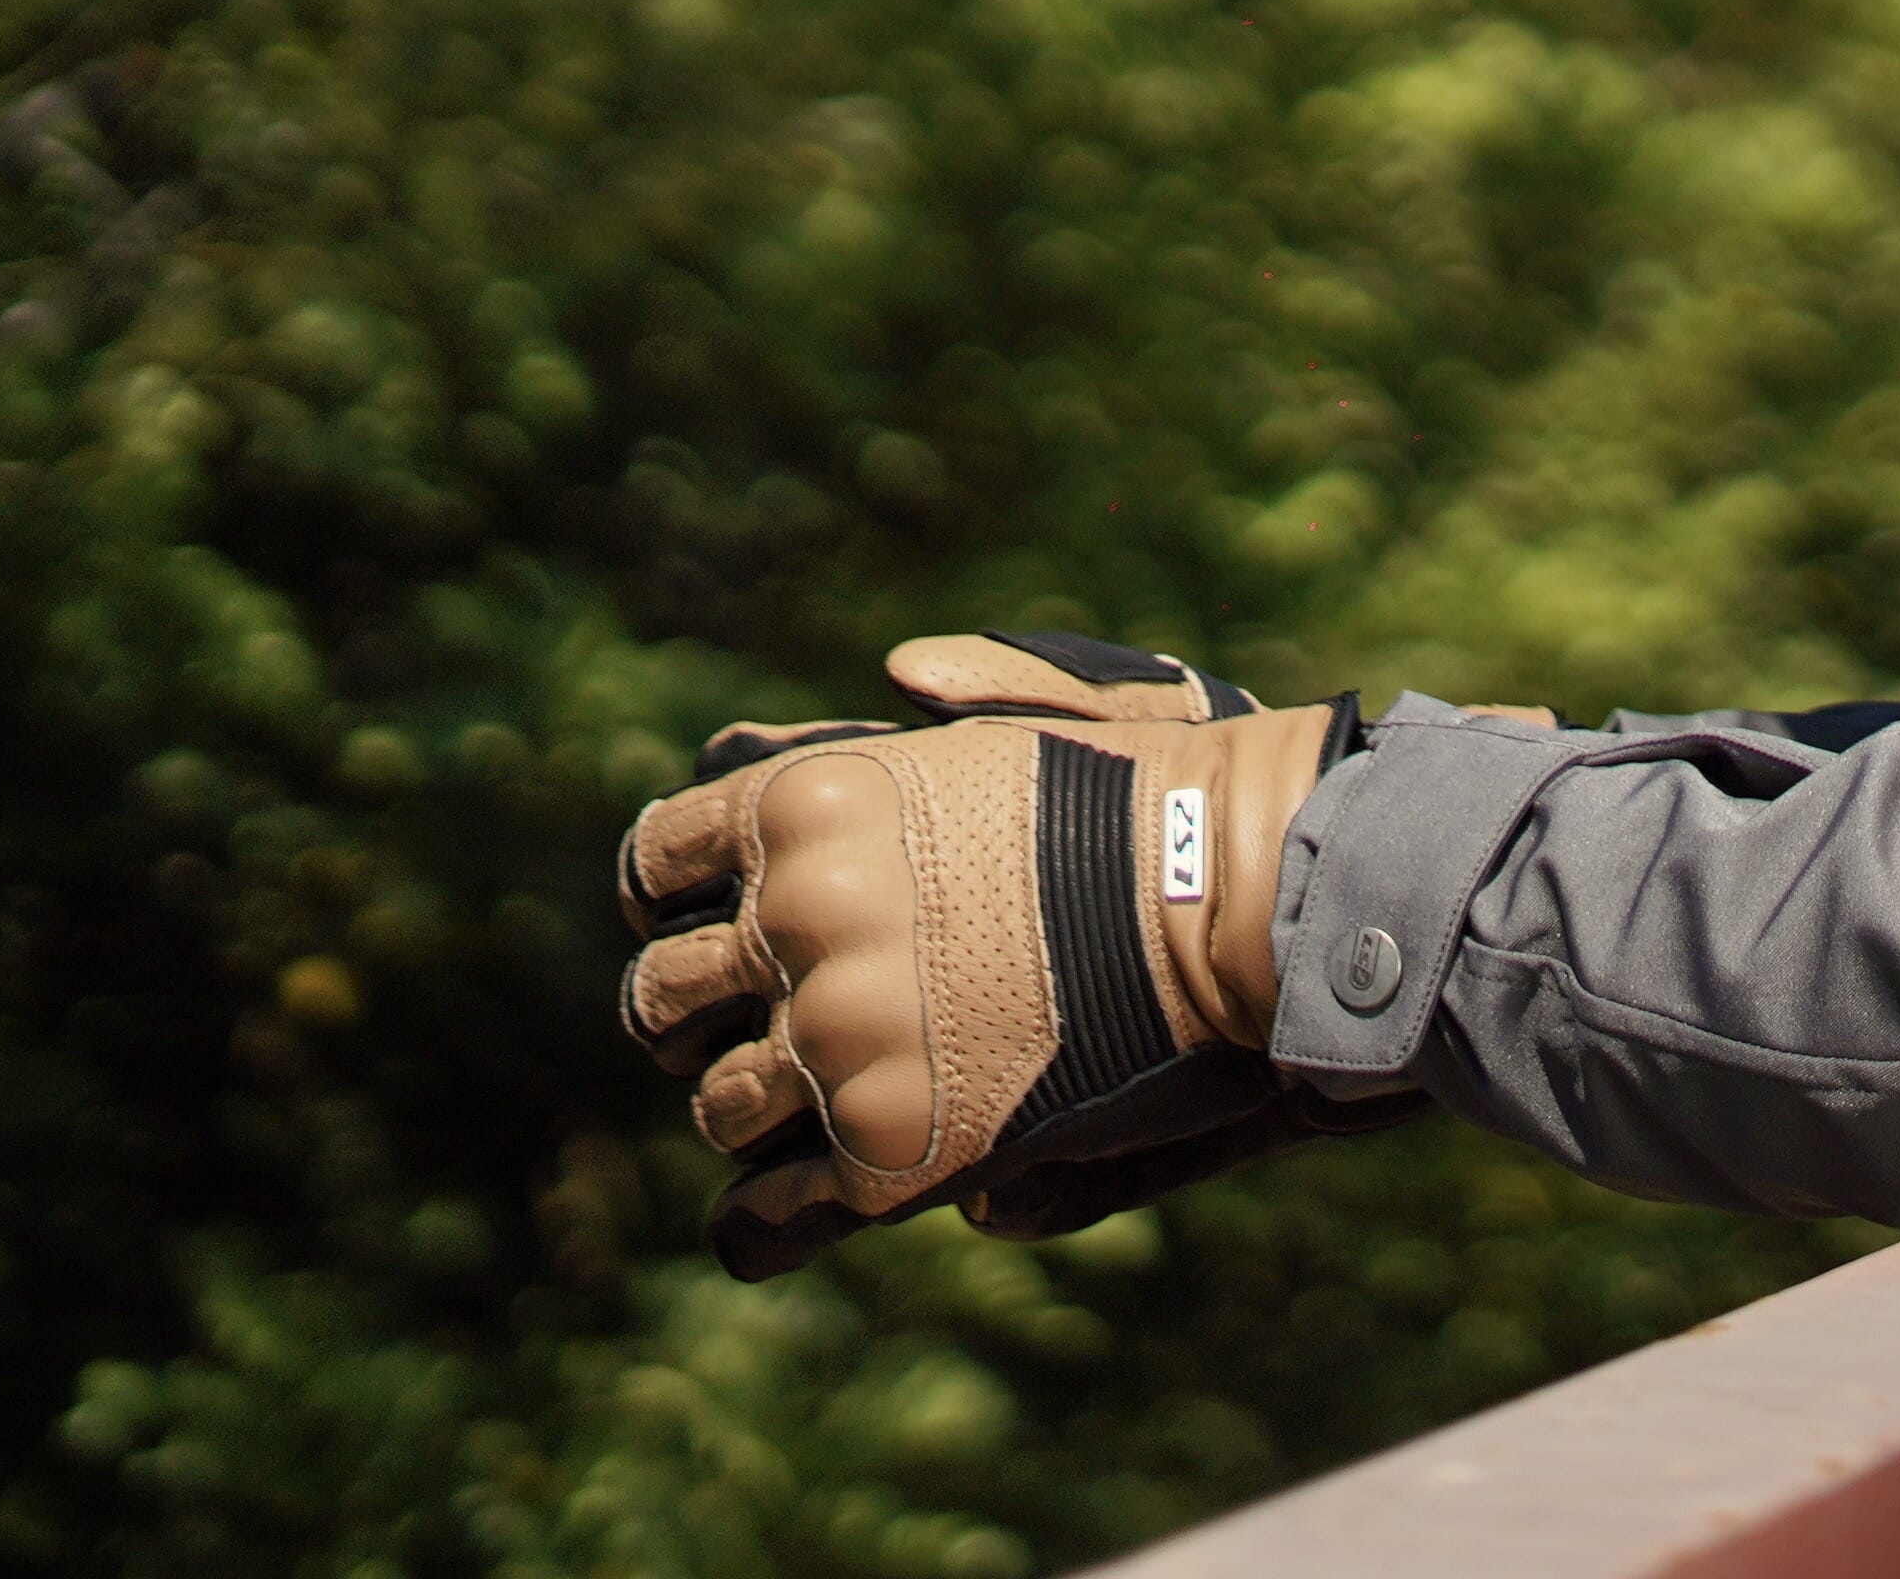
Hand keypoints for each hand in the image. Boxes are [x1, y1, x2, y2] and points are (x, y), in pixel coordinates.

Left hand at [616, 631, 1366, 1276]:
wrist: (1243, 899)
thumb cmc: (1155, 797)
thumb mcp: (1043, 712)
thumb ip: (958, 690)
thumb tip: (902, 673)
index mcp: (803, 807)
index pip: (656, 864)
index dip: (671, 898)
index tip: (697, 919)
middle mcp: (797, 922)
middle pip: (662, 995)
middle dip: (688, 1012)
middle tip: (728, 1022)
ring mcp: (839, 1042)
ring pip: (718, 1107)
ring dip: (746, 1106)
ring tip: (794, 1105)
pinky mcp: (891, 1151)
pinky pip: (761, 1217)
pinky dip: (758, 1225)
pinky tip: (770, 1218)